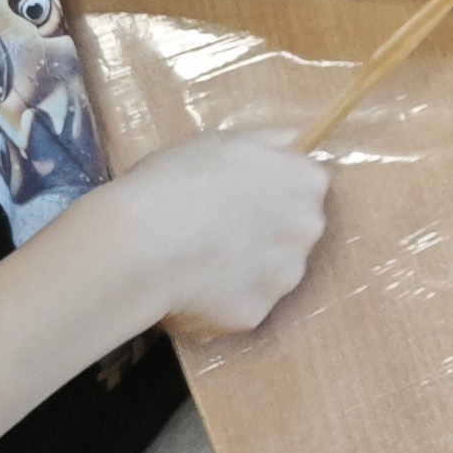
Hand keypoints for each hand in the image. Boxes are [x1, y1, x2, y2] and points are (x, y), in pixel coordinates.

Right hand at [114, 135, 331, 341]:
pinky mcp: (257, 313)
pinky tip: (192, 288)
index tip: (241, 195)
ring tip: (200, 261)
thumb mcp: (223, 140)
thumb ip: (269, 141)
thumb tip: (296, 139)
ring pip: (272, 272)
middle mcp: (308, 230)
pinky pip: (242, 306)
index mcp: (306, 182)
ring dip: (247, 269)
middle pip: (295, 230)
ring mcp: (285, 277)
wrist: (143, 241)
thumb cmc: (177, 179)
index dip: (271, 190)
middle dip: (266, 231)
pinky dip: (222, 301)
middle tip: (218, 229)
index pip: (305, 185)